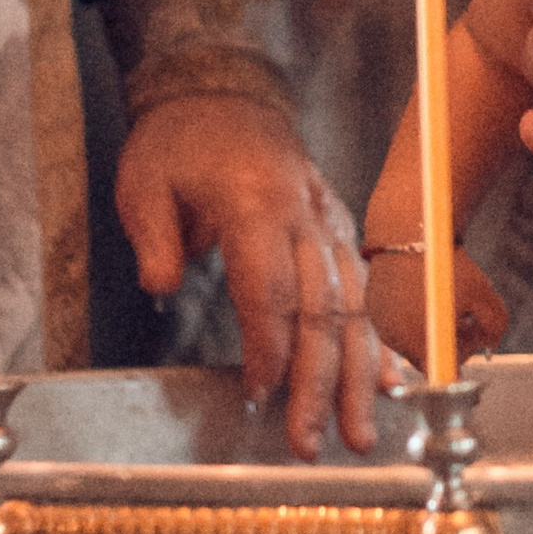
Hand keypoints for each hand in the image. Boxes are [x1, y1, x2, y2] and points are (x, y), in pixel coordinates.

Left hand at [114, 92, 380, 458]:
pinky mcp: (337, 231)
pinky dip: (376, 341)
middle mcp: (305, 215)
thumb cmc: (180, 140)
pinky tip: (388, 383)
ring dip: (357, 376)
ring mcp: (329, 223)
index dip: (269, 349)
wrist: (222, 92)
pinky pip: (364, 291)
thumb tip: (162, 286)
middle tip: (312, 441)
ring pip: (354, 308)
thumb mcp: (144, 181)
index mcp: (258, 202)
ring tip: (358, 432)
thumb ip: (155, 238)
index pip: (272, 290)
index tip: (259, 395)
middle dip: (320, 384)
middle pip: (323, 311)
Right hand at [361, 243, 507, 369]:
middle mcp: (395, 341)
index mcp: (421, 345)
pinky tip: (422, 287)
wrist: (411, 232)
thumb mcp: (485, 297)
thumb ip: (495, 327)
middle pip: (426, 356)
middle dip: (449, 341)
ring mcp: (381, 324)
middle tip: (467, 317)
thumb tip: (492, 344)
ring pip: (410, 337)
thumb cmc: (451, 267)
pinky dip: (410, 311)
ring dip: (428, 326)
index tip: (474, 346)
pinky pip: (395, 319)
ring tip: (444, 296)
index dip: (461, 360)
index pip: (443, 373)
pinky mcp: (372, 307)